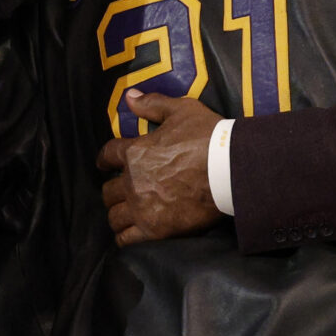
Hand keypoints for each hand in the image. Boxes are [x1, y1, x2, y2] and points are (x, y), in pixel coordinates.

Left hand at [97, 90, 223, 246]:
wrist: (230, 169)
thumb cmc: (207, 136)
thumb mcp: (182, 110)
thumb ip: (153, 104)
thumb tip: (129, 96)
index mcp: (134, 152)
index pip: (107, 156)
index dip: (104, 160)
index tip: (106, 164)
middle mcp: (132, 182)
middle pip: (108, 191)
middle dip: (114, 190)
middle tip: (123, 191)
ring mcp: (142, 208)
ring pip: (114, 216)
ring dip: (119, 213)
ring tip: (127, 213)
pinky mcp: (155, 229)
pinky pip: (126, 239)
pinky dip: (125, 236)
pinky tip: (131, 233)